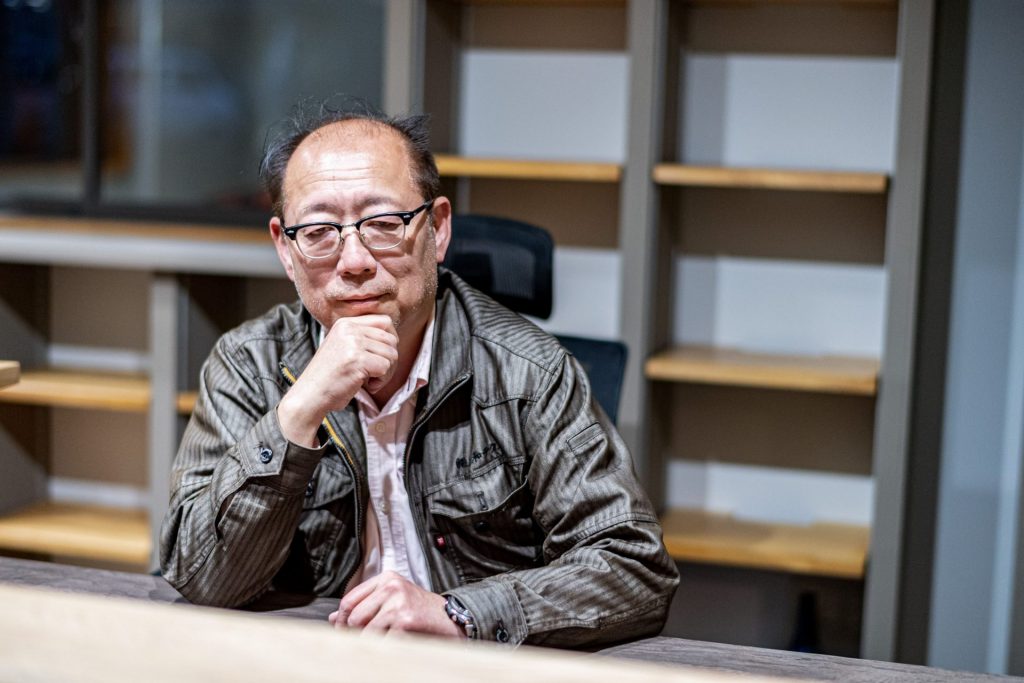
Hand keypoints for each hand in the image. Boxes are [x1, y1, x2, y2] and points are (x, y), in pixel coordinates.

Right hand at [277, 315, 397, 445]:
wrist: (310, 394)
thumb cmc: (329, 376)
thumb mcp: (343, 347)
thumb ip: (363, 338)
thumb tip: (393, 337)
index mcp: (346, 323)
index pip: (384, 321)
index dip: (390, 340)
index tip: (381, 355)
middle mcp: (349, 329)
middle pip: (391, 339)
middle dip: (389, 359)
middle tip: (376, 373)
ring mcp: (353, 343)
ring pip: (391, 354)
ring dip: (385, 372)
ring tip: (368, 380)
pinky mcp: (358, 360)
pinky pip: (386, 368)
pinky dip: (380, 381)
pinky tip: (366, 385)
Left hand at [328, 571, 463, 637]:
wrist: (452, 618)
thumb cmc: (420, 610)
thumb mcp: (393, 600)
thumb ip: (365, 605)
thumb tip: (334, 618)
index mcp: (386, 578)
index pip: (349, 599)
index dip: (342, 620)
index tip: (343, 631)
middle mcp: (391, 587)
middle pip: (353, 617)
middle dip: (353, 634)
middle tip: (360, 642)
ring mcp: (398, 603)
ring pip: (365, 632)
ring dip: (369, 643)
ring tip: (381, 642)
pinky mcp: (405, 621)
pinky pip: (381, 642)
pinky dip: (384, 649)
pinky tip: (394, 645)